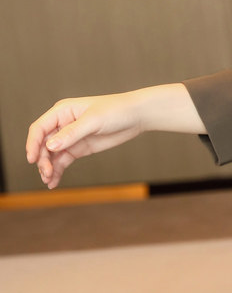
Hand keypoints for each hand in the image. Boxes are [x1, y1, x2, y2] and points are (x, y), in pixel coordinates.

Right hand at [26, 92, 146, 189]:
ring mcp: (70, 137)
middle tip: (47, 174)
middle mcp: (63, 124)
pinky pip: (62, 161)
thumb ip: (72, 133)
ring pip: (51, 155)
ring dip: (48, 168)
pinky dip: (57, 171)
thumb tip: (51, 145)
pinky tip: (54, 182)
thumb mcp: (94, 120)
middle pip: (43, 144)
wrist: (136, 116)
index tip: (32, 160)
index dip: (32, 144)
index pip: (39, 128)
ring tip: (49, 180)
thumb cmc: (116, 110)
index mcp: (62, 111)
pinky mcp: (79, 148)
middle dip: (42, 160)